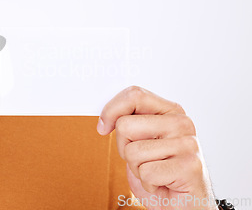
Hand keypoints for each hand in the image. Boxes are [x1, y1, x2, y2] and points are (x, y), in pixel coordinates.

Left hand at [98, 86, 216, 209]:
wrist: (182, 205)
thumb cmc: (159, 174)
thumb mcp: (140, 141)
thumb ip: (129, 122)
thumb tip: (105, 117)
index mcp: (171, 111)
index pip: (134, 95)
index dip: (111, 110)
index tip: (103, 127)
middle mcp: (182, 123)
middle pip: (125, 125)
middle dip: (124, 148)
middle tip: (142, 160)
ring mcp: (188, 144)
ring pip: (132, 151)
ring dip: (137, 169)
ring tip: (154, 173)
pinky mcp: (190, 166)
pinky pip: (146, 172)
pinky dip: (148, 184)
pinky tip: (162, 184)